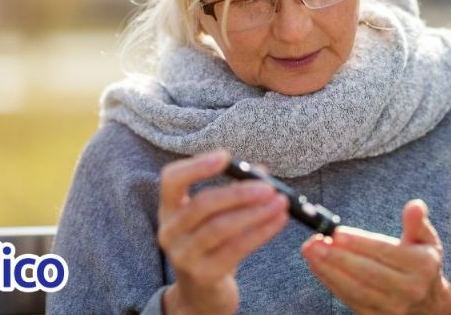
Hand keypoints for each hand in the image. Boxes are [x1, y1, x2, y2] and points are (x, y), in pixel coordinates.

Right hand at [158, 150, 287, 314]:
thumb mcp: (215, 216)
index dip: (197, 166)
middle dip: (239, 193)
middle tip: (269, 187)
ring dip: (255, 212)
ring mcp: (184, 256)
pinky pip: (235, 249)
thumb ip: (234, 190)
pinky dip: (260, 232)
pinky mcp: (203, 275)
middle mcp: (170, 231)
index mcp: (169, 209)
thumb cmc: (211, 245)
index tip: (226, 156)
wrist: (201, 293)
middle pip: (201, 204)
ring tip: (280, 202)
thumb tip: (261, 171)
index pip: (172, 179)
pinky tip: (278, 222)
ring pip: (220, 228)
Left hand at [301, 199, 450, 314]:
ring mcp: (392, 307)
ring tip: (311, 253)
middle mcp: (408, 289)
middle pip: (368, 273)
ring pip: (356, 289)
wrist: (428, 304)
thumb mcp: (426, 241)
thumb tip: (415, 206)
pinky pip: (350, 299)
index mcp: (421, 266)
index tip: (337, 233)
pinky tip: (318, 267)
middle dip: (338, 258)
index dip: (360, 243)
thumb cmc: (421, 263)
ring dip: (329, 271)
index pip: (386, 252)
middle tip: (315, 243)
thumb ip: (417, 223)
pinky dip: (331, 283)